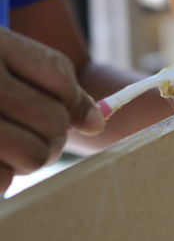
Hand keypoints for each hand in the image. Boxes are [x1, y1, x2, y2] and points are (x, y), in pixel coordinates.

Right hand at [0, 28, 104, 192]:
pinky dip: (1, 174)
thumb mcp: (8, 60)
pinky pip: (2, 180)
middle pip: (53, 122)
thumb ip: (56, 85)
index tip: (62, 112)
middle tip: (31, 132)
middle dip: (51, 134)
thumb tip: (97, 123)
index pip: (60, 77)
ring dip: (29, 156)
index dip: (70, 102)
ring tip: (8, 144)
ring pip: (35, 155)